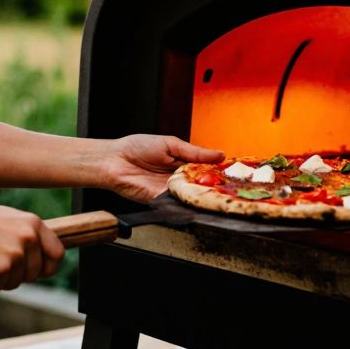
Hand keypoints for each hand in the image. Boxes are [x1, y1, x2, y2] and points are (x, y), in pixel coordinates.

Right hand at [0, 203, 64, 293]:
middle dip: (17, 275)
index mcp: (33, 223)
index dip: (45, 267)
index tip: (33, 270)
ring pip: (15, 283)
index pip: (57, 254)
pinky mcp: (1, 268)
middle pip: (36, 273)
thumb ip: (25, 233)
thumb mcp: (6, 220)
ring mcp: (16, 253)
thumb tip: (39, 252)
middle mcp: (29, 237)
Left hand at [102, 135, 224, 202]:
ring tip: (221, 195)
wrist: (113, 160)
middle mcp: (178, 180)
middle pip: (202, 186)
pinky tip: (199, 198)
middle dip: (216, 187)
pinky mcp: (161, 202)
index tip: (236, 174)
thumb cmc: (137, 147)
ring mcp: (170, 192)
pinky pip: (178, 203)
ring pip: (192, 197)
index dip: (220, 173)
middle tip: (234, 188)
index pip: (206, 171)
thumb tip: (220, 154)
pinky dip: (188, 202)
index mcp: (182, 164)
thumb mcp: (171, 144)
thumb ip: (195, 153)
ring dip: (204, 196)